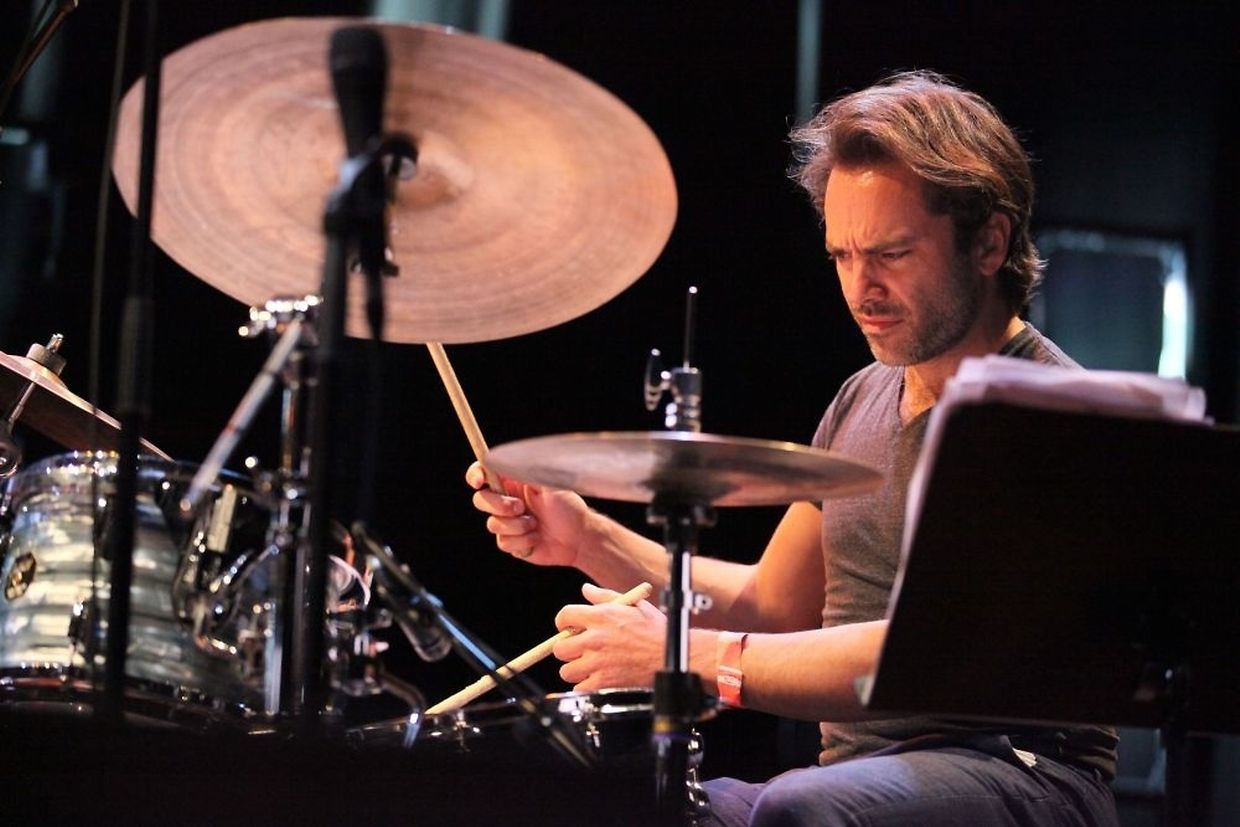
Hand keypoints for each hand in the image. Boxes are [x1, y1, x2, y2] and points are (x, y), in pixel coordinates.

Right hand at [465, 461, 590, 566]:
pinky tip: (537, 538)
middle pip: (480, 500)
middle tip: (520, 507)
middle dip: (499, 505)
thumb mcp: (550, 482)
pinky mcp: (511, 542)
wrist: (578, 537)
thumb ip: (527, 470)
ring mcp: (507, 522)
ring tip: (536, 524)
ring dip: (516, 526)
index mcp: (513, 482)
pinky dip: (522, 541)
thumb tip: (506, 459)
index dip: (475, 475)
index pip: (484, 473)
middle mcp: (507, 500)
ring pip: (492, 524)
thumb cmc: (568, 506)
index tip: (479, 481)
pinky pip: (503, 542)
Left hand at [552, 583, 665, 690]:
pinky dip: (585, 685)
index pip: (565, 616)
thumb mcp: (633, 604)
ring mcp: (597, 662)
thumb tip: (586, 590)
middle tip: (579, 650)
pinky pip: (579, 687)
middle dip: (567, 648)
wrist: (670, 657)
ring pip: (567, 670)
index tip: (567, 628)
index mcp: (601, 616)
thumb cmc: (656, 631)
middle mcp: (595, 638)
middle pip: (560, 647)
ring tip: (589, 666)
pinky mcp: (603, 683)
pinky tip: (596, 678)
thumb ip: (605, 596)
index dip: (563, 622)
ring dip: (575, 669)